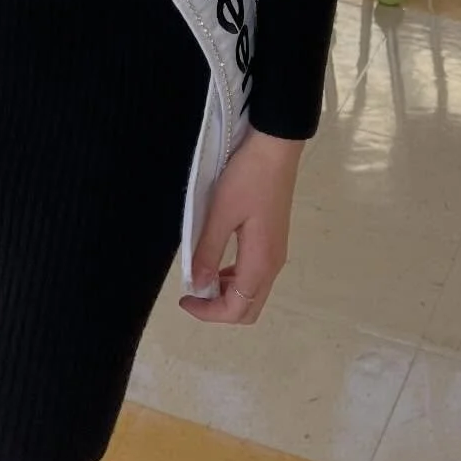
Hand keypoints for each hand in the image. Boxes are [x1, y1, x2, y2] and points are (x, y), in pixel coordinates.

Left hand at [178, 129, 304, 325]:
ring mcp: (276, 253)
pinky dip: (235, 278)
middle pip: (249, 308)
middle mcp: (273, 265)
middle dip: (219, 309)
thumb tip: (198, 287)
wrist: (276, 147)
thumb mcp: (221, 212)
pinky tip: (219, 262)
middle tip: (192, 293)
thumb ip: (209, 252)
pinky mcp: (274, 240)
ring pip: (253, 292)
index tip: (184, 298)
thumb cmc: (247, 177)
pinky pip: (255, 275)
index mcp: (260, 262)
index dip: (209, 313)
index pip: (237, 309)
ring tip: (201, 276)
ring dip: (227, 294)